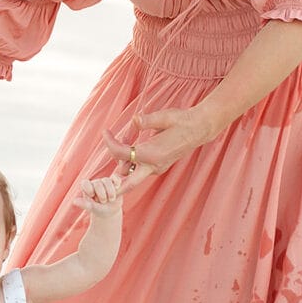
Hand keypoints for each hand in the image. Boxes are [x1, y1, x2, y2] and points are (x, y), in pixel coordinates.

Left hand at [73, 176, 122, 216]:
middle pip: (97, 183)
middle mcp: (95, 183)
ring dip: (110, 191)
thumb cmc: (99, 210)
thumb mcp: (92, 208)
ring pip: (107, 180)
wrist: (110, 212)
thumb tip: (74, 201)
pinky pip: (115, 177)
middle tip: (103, 202)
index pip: (85, 183)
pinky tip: (117, 187)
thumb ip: (85, 204)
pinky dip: (116, 181)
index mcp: (87, 188)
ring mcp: (105, 182)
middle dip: (101, 194)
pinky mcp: (114, 182)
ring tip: (111, 199)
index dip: (89, 189)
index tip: (92, 196)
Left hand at [100, 104, 221, 195]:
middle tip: (102, 182)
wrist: (199, 128)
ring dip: (123, 167)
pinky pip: (142, 169)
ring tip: (121, 144)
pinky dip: (133, 163)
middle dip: (115, 185)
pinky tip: (131, 147)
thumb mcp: (164, 117)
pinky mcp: (160, 166)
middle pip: (128, 183)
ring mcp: (158, 168)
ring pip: (134, 176)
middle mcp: (154, 165)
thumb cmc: (182, 121)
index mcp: (152, 154)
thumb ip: (146, 120)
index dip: (110, 142)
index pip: (122, 153)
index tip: (105, 132)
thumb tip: (135, 120)